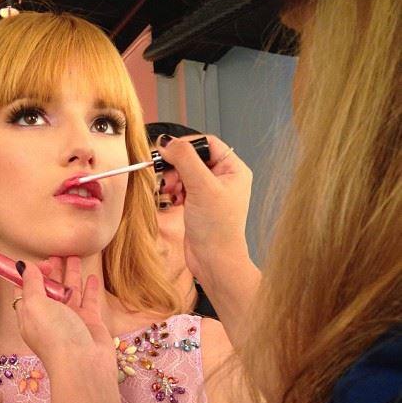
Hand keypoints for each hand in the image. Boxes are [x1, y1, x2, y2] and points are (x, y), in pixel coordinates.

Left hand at [13, 257, 121, 402]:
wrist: (83, 364)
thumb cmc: (55, 336)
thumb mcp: (35, 305)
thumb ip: (31, 284)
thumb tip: (22, 265)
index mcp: (30, 314)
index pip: (26, 290)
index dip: (29, 274)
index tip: (38, 262)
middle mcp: (49, 316)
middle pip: (49, 288)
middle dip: (51, 271)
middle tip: (56, 255)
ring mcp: (70, 318)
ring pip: (69, 290)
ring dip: (71, 273)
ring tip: (74, 256)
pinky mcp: (89, 321)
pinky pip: (89, 300)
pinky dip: (90, 287)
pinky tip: (92, 276)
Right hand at [156, 134, 252, 280]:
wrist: (213, 260)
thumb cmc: (217, 229)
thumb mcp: (201, 187)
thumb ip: (185, 160)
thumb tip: (168, 142)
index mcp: (233, 169)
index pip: (207, 143)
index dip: (186, 145)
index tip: (167, 152)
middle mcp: (223, 178)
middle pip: (193, 157)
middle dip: (176, 166)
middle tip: (168, 177)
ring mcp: (210, 192)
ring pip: (184, 172)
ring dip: (173, 179)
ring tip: (170, 192)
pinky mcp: (198, 204)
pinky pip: (181, 188)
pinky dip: (173, 191)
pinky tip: (173, 200)